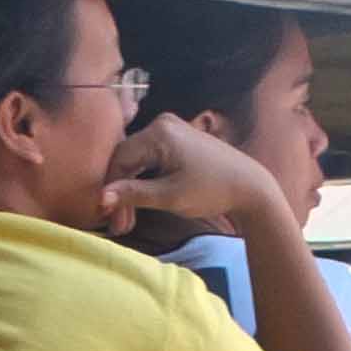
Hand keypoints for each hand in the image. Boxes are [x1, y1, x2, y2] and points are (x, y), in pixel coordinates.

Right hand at [101, 111, 282, 233]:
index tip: (109, 220)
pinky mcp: (175, 138)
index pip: (119, 159)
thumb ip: (134, 194)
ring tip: (128, 221)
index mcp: (159, 133)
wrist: (248, 185)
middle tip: (119, 226)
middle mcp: (161, 123)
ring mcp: (169, 128)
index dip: (110, 190)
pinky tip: (139, 202)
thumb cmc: (211, 190)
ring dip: (129, 189)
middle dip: (120, 193)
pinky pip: (148, 158)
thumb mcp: (169, 196)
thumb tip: (101, 198)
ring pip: (135, 160)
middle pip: (126, 158)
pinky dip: (142, 180)